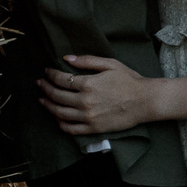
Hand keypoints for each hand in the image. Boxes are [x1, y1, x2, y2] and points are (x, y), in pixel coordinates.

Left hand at [37, 55, 151, 133]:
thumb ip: (87, 61)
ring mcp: (88, 117)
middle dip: (45, 88)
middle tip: (40, 83)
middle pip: (56, 96)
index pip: (61, 79)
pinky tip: (57, 117)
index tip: (46, 72)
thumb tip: (67, 58)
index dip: (50, 75)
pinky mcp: (93, 129)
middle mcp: (85, 101)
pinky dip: (60, 123)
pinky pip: (70, 129)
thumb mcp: (110, 64)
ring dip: (48, 105)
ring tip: (42, 100)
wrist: (145, 101)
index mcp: (88, 84)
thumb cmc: (129, 80)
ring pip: (59, 113)